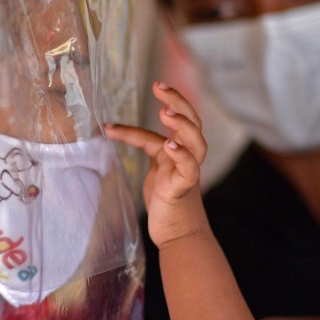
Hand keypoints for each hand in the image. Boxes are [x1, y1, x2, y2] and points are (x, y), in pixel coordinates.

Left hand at [104, 82, 208, 248]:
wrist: (178, 235)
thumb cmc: (167, 202)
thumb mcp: (156, 169)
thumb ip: (151, 149)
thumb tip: (122, 128)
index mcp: (181, 150)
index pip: (180, 119)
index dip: (169, 101)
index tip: (156, 85)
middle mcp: (188, 157)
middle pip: (193, 122)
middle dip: (179, 101)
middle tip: (160, 86)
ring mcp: (188, 172)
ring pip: (197, 142)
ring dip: (182, 125)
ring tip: (165, 112)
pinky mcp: (184, 188)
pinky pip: (189, 169)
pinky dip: (181, 155)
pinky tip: (169, 145)